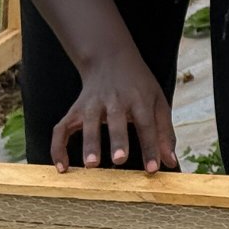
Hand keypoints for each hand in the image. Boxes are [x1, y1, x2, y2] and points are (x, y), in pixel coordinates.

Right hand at [53, 50, 175, 172]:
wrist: (110, 58)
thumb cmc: (138, 85)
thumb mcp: (157, 102)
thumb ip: (164, 133)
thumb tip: (170, 163)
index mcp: (139, 99)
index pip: (146, 124)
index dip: (150, 147)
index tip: (153, 169)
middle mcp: (115, 100)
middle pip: (117, 120)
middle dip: (118, 140)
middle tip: (119, 160)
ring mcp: (92, 104)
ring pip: (89, 123)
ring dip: (90, 143)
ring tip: (92, 164)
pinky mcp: (75, 110)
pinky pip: (62, 129)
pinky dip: (58, 147)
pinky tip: (62, 168)